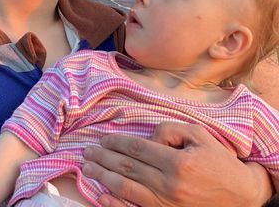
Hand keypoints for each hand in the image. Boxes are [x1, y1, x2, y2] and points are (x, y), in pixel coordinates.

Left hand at [81, 122, 271, 206]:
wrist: (241, 196)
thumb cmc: (219, 162)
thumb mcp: (200, 136)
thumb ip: (170, 130)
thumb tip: (146, 138)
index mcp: (178, 162)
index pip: (137, 149)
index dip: (116, 143)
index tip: (103, 139)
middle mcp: (170, 184)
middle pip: (127, 168)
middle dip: (103, 158)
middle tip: (87, 152)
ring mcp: (167, 203)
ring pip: (126, 188)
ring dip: (103, 177)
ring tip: (88, 168)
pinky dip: (115, 205)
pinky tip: (100, 197)